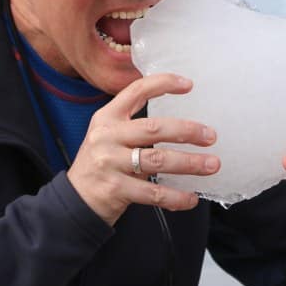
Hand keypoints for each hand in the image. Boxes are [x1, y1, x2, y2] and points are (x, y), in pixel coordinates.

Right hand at [67, 73, 219, 225]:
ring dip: (189, 163)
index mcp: (107, 117)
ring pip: (158, 160)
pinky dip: (176, 196)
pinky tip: (191, 197)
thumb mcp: (109, 136)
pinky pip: (153, 193)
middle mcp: (107, 136)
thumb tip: (183, 125)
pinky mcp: (115, 189)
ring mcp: (110, 163)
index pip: (136, 91)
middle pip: (154, 128)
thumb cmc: (101, 164)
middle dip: (187, 131)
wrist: (74, 200)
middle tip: (210, 135)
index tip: (189, 84)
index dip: (163, 84)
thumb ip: (136, 126)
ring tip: (211, 165)